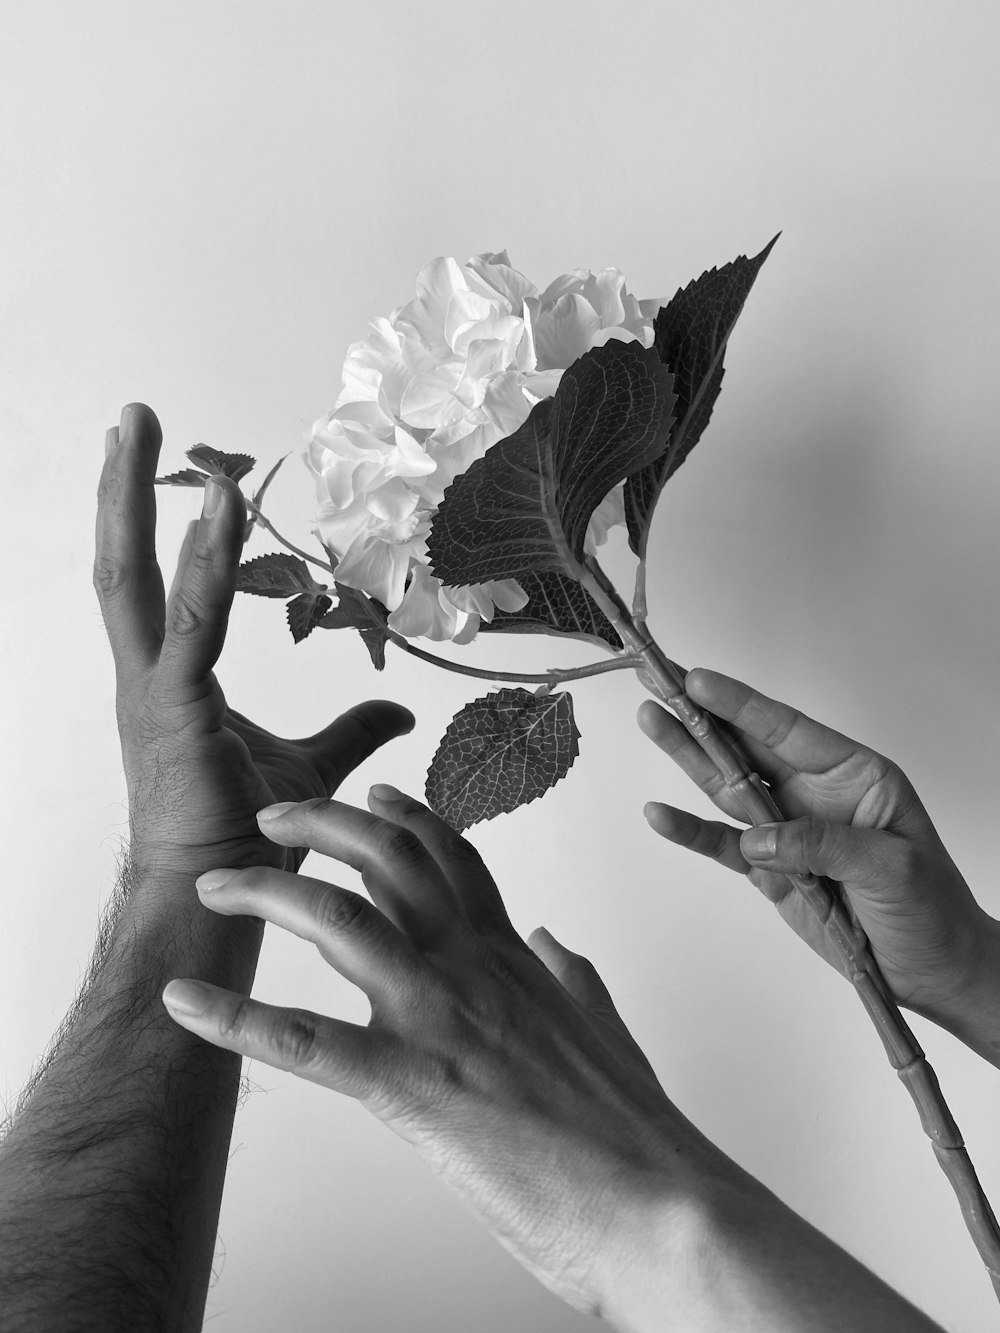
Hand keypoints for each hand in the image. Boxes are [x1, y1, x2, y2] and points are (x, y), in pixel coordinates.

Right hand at [94, 404, 413, 882]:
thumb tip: (399, 714)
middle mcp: (147, 677)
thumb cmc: (248, 835)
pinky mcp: (174, 710)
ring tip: (141, 429)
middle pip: (122, 565)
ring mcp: (151, 692)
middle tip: (132, 416)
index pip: (152, 584)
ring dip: (136, 500)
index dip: (153, 524)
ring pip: (133, 580)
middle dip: (123, 489)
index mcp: (168, 682)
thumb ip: (351, 731)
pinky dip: (204, 564)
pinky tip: (219, 507)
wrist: (214, 898)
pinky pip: (190, 624)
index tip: (166, 464)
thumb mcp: (312, 766)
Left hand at [160, 787, 732, 1317]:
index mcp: (513, 960)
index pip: (454, 858)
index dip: (409, 816)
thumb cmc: (636, 1132)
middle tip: (274, 812)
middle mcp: (472, 969)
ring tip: (219, 884)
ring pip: (341, 924)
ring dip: (268, 895)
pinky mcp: (415, 1087)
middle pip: (390, 860)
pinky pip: (306, 1044)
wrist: (664, 1207)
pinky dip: (235, 1022)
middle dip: (323, 822)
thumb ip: (571, 977)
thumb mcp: (604, 1030)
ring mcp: (441, 1020)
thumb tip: (555, 942)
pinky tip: (187, 1006)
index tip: (375, 792)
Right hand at [638, 669, 996, 1025]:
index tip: (698, 680)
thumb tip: (760, 840)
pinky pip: (725, 846)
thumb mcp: (892, 867)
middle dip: (701, 715)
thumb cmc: (932, 909)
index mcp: (854, 776)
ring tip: (650, 721)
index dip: (741, 705)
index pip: (788, 730)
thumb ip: (824, 845)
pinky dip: (691, 832)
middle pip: (747, 748)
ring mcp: (787, 832)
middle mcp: (815, 794)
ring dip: (686, 757)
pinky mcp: (770, 871)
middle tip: (657, 682)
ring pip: (727, 787)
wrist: (933, 971)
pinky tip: (660, 814)